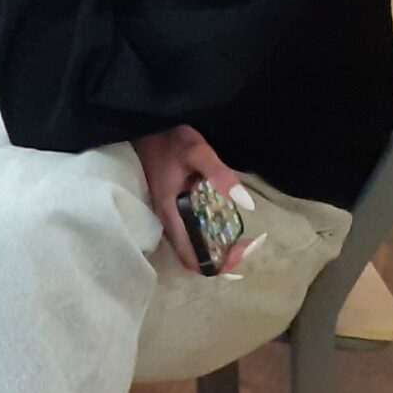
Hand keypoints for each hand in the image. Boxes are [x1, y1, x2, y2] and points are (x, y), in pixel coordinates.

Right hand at [131, 125, 255, 274]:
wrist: (144, 130)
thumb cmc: (168, 140)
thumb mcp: (198, 151)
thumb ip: (220, 175)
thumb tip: (247, 204)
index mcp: (170, 213)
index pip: (191, 257)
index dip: (218, 262)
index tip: (243, 247)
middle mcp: (166, 221)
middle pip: (192, 257)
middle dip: (222, 257)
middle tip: (248, 243)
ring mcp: (168, 217)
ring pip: (191, 247)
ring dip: (216, 248)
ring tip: (240, 237)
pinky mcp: (171, 210)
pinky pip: (190, 235)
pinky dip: (209, 237)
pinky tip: (224, 224)